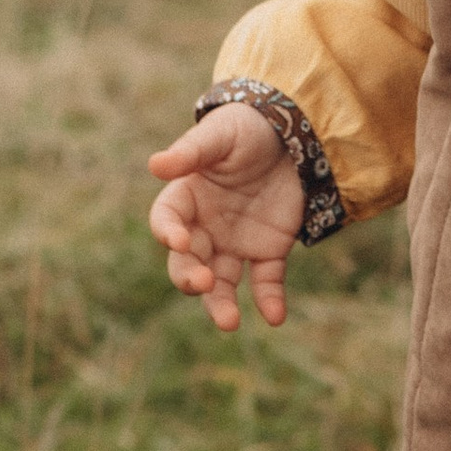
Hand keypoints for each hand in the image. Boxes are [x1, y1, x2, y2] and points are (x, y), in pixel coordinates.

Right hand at [147, 103, 305, 329]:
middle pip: (188, 262)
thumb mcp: (219, 135)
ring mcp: (235, 242)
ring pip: (222, 283)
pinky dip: (268, 300)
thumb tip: (156, 164)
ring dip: (221, 304)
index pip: (166, 222)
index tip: (180, 239)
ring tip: (230, 322)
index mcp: (186, 199)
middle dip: (191, 278)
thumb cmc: (247, 128)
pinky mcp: (268, 250)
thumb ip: (191, 152)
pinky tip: (275, 316)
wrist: (295, 131)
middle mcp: (204, 228)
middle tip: (205, 283)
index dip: (168, 233)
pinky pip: (265, 281)